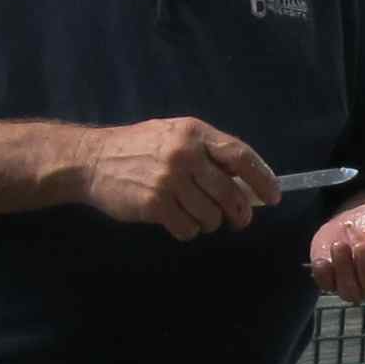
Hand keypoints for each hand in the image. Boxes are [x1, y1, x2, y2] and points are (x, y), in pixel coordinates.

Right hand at [78, 119, 279, 237]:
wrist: (91, 159)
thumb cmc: (139, 148)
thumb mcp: (175, 135)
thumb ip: (208, 152)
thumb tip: (245, 181)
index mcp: (195, 133)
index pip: (241, 156)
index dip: (262, 178)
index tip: (273, 197)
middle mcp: (185, 154)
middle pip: (230, 193)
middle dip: (240, 213)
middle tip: (239, 221)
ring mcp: (170, 180)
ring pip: (211, 215)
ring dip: (209, 222)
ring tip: (196, 215)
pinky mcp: (155, 204)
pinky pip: (188, 228)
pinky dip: (188, 231)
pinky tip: (177, 221)